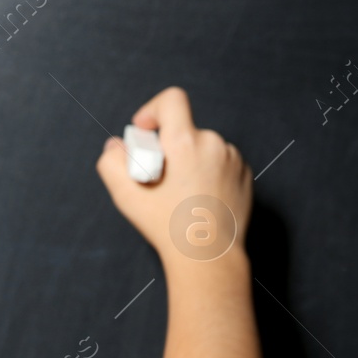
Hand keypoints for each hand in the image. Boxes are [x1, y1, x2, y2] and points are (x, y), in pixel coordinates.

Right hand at [96, 87, 252, 265]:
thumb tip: (117, 146)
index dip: (154, 109)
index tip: (146, 131)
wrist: (208, 256)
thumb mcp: (125, 195)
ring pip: (204, 148)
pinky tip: (201, 199)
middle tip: (161, 178)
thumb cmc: (167, 227)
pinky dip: (210, 174)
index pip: (172, 100)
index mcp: (185, 142)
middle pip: (185, 131)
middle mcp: (213, 144)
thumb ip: (112, 161)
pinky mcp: (245, 175)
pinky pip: (222, 163)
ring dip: (192, 161)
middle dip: (171, 148)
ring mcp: (233, 159)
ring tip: (183, 194)